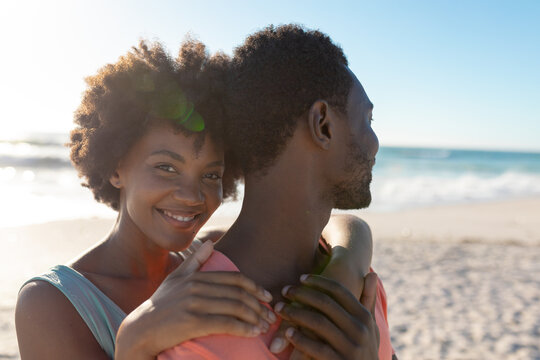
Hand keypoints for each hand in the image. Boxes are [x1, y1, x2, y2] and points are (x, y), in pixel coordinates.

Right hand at [115, 241, 275, 359]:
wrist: (139, 330)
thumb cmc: (160, 305)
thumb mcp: (175, 279)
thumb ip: (195, 261)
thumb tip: (211, 242)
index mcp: (196, 276)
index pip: (234, 278)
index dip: (254, 286)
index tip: (267, 296)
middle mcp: (196, 287)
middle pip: (238, 293)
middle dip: (259, 305)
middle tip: (271, 315)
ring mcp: (194, 304)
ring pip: (235, 307)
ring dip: (255, 317)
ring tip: (265, 326)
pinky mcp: (192, 322)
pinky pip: (225, 323)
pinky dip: (243, 328)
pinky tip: (253, 333)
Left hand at [269, 246, 369, 355]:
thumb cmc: (365, 350)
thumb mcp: (371, 327)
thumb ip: (369, 301)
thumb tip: (371, 273)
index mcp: (365, 317)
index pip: (340, 291)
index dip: (319, 282)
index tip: (301, 278)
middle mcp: (360, 330)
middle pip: (325, 303)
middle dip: (302, 294)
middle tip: (285, 290)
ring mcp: (350, 348)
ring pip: (318, 323)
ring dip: (295, 313)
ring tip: (280, 309)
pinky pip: (316, 347)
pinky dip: (300, 338)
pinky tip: (288, 333)